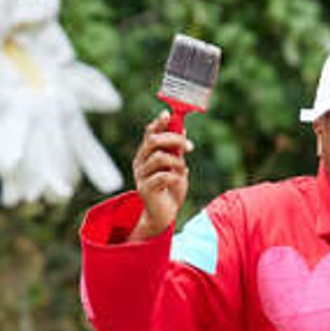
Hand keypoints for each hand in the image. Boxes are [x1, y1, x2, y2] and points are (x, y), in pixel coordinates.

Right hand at [130, 111, 192, 239]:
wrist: (164, 216)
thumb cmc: (170, 190)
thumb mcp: (176, 166)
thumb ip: (176, 150)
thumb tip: (181, 128)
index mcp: (146, 155)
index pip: (149, 133)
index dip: (159, 123)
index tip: (169, 114)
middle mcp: (140, 163)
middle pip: (153, 141)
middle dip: (173, 139)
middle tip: (189, 147)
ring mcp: (141, 176)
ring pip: (159, 157)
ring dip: (176, 161)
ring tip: (182, 170)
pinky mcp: (146, 189)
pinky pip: (164, 176)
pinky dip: (176, 176)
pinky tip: (179, 180)